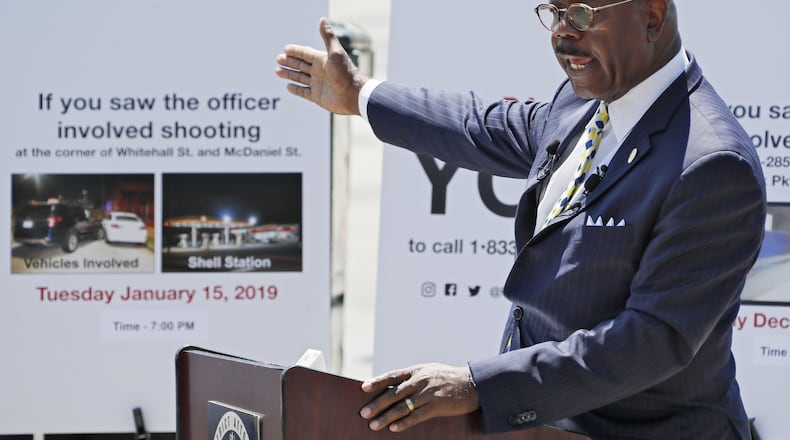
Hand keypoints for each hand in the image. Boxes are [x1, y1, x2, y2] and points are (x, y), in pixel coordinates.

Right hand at [275, 17, 367, 114]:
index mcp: (322, 60)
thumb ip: (327, 37)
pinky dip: (296, 90)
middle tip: (278, 59)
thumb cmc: (346, 73)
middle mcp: (320, 72)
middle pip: (301, 65)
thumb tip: (322, 19)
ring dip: (289, 74)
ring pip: (300, 78)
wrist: (353, 95)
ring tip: (277, 71)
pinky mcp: (318, 96)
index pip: (306, 54)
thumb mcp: (335, 52)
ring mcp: (318, 84)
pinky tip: (288, 86)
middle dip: (289, 62)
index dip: (296, 51)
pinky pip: (304, 92)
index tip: (285, 49)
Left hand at [359, 363, 479, 432]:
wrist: (472, 384)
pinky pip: (416, 416)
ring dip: (386, 417)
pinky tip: (393, 428)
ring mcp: (428, 394)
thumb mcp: (429, 371)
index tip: (363, 388)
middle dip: (377, 404)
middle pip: (394, 393)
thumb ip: (412, 378)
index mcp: (416, 371)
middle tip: (363, 413)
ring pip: (402, 406)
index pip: (392, 375)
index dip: (377, 382)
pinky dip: (403, 423)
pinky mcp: (436, 406)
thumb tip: (392, 387)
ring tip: (373, 425)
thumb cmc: (448, 378)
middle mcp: (420, 381)